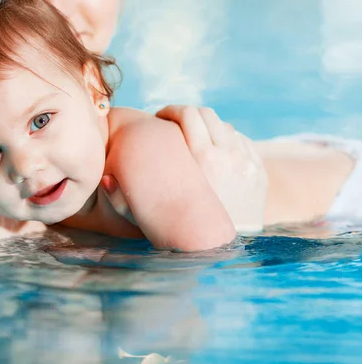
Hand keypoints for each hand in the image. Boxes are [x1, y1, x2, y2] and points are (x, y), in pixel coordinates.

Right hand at [102, 105, 266, 232]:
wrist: (227, 252)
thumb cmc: (185, 237)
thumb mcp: (153, 220)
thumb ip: (124, 202)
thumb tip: (105, 179)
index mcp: (204, 160)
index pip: (187, 114)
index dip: (170, 111)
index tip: (160, 118)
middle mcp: (229, 155)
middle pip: (206, 114)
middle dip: (186, 113)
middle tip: (172, 122)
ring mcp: (247, 161)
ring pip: (225, 126)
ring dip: (207, 127)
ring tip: (193, 137)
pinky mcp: (258, 170)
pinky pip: (242, 141)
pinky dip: (226, 140)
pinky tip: (214, 151)